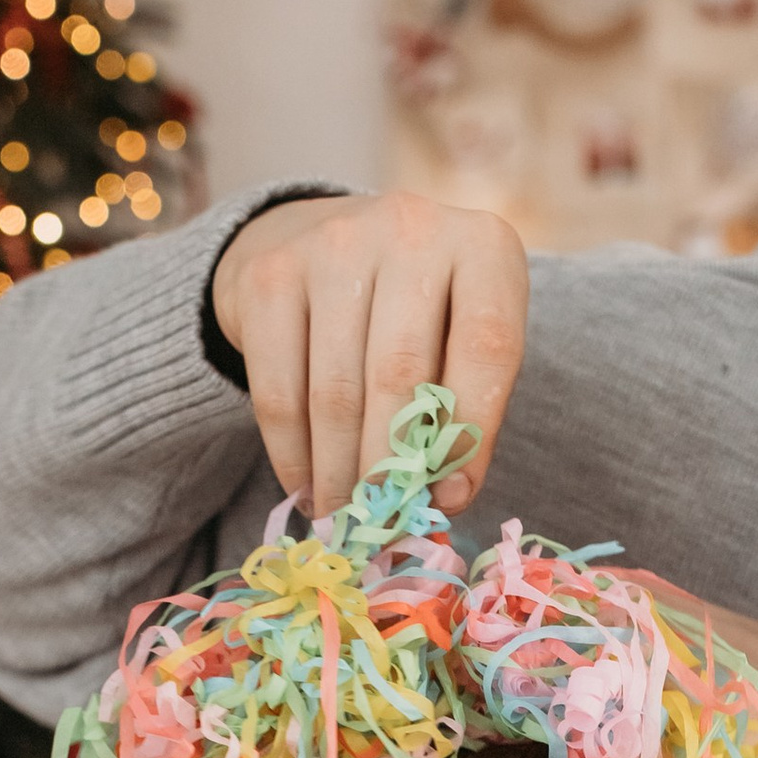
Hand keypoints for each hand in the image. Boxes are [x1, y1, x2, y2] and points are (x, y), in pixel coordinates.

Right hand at [210, 189, 528, 518]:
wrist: (323, 239)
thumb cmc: (417, 311)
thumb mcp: (462, 341)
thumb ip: (463, 410)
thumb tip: (440, 504)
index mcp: (484, 245)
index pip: (488, 348)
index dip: (470, 437)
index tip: (449, 503)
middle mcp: (411, 228)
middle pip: (400, 376)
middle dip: (390, 471)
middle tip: (383, 528)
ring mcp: (334, 243)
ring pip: (335, 392)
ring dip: (339, 475)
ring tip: (345, 522)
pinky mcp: (269, 274)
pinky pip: (279, 389)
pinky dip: (292, 454)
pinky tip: (306, 487)